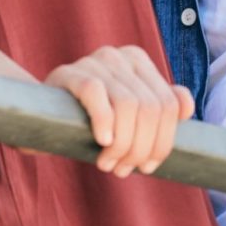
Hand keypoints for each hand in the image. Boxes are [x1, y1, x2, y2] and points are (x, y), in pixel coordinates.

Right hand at [45, 45, 195, 177]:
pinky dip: (104, 121)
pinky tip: (102, 142)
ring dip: (122, 144)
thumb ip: (158, 106)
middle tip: (123, 169)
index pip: (168, 105)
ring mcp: (95, 60)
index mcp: (140, 61)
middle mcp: (121, 56)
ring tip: (107, 164)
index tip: (147, 166)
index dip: (162, 142)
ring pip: (128, 105)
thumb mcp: (127, 112)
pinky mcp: (69, 72)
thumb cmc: (90, 117)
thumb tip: (186, 108)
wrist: (40, 113)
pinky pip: (95, 94)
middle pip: (150, 108)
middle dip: (140, 148)